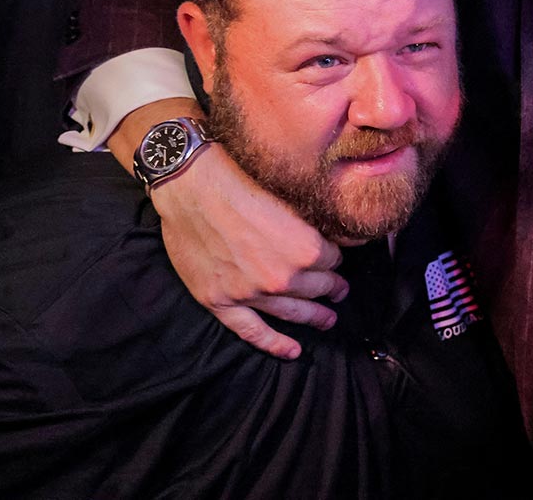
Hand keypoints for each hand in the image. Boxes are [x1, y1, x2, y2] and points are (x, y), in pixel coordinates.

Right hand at [152, 144, 347, 358]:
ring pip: (292, 312)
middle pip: (318, 288)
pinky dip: (274, 344)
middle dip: (333, 288)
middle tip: (340, 291)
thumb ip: (314, 222)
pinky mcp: (221, 301)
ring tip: (328, 320)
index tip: (335, 257)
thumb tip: (337, 234)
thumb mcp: (291, 196)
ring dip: (314, 317)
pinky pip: (252, 332)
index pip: (333, 260)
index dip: (334, 256)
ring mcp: (251, 294)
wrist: (192, 186)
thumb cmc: (240, 180)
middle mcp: (283, 277)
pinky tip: (293, 351)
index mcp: (306, 249)